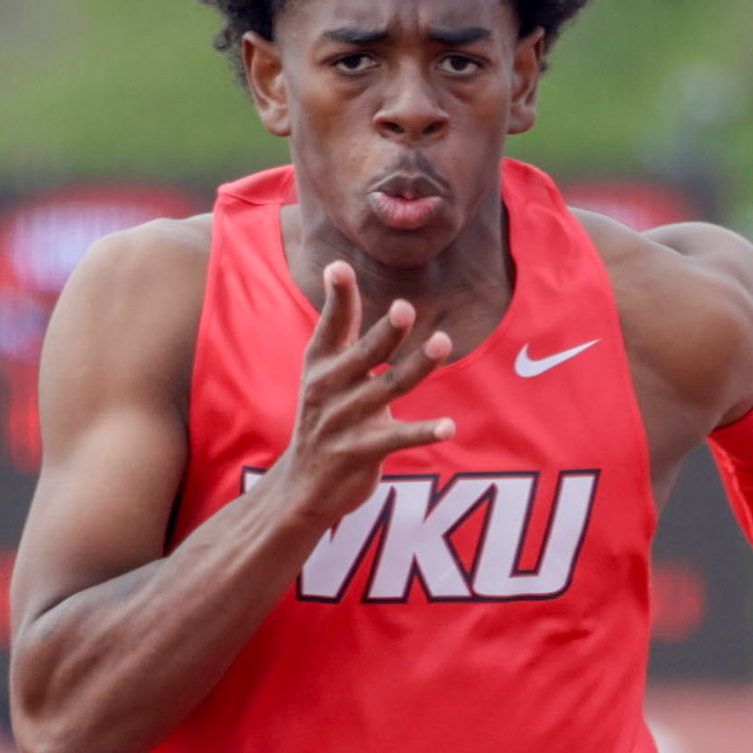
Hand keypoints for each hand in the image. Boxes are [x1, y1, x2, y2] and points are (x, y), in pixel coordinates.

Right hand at [271, 262, 455, 530]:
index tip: (339, 268)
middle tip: (406, 308)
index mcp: (320, 365)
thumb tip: (339, 266)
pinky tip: (449, 426)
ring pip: (389, 388)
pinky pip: (398, 438)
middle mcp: (328, 389)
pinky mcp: (361, 453)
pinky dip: (424, 432)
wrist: (303, 486)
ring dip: (418, 366)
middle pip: (365, 354)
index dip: (337, 298)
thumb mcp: (322, 371)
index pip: (331, 325)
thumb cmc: (323, 418)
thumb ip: (338, 326)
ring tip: (442, 344)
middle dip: (386, 332)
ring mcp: (344, 422)